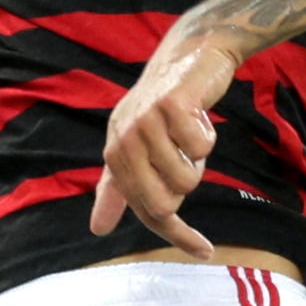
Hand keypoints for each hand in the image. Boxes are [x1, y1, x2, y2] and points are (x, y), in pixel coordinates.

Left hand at [92, 31, 242, 249]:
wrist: (190, 55)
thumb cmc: (167, 108)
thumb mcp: (137, 147)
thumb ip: (118, 189)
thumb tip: (97, 230)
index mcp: (115, 155)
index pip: (146, 210)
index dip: (177, 234)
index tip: (205, 250)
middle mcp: (124, 140)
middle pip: (166, 202)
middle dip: (187, 183)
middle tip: (186, 153)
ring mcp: (145, 122)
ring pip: (188, 177)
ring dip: (200, 158)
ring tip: (190, 129)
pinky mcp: (171, 105)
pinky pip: (202, 147)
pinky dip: (208, 134)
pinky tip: (198, 114)